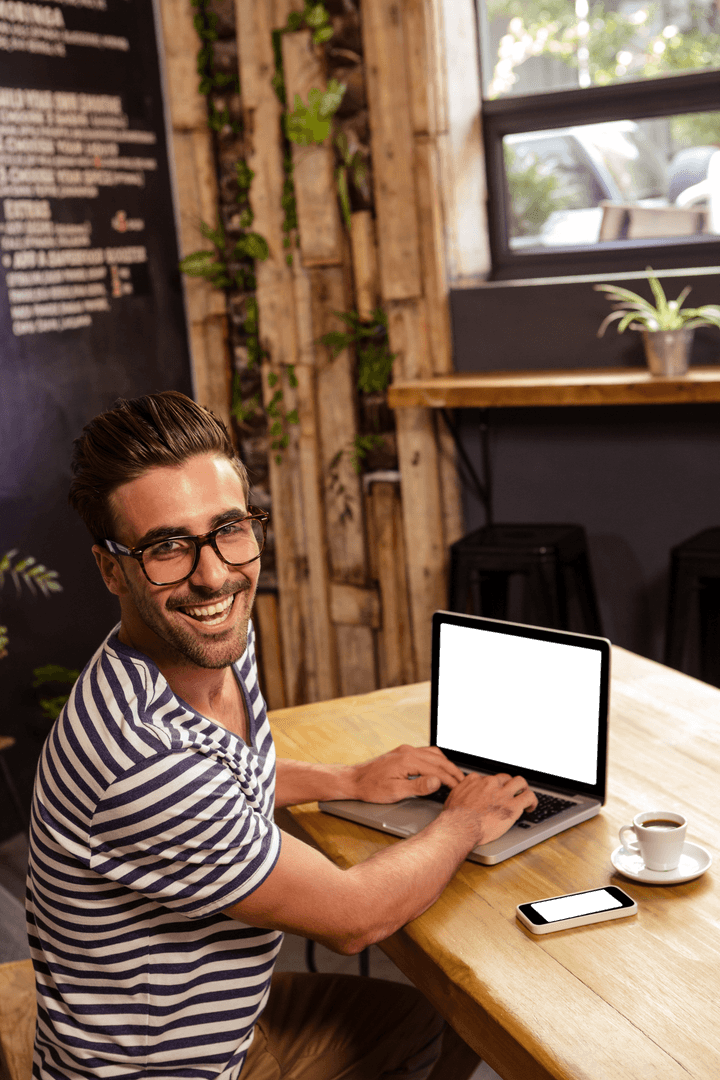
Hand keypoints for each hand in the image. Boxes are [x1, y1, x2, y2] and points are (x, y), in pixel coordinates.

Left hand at [350, 744, 465, 803]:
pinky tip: (439, 767)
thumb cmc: (371, 788)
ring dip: (445, 764)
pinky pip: (425, 753)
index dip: (450, 780)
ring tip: (454, 776)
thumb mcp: (395, 792)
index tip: (459, 789)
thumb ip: (418, 786)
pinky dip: (436, 760)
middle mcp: (408, 751)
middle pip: (438, 759)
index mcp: (408, 760)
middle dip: (452, 771)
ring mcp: (405, 750)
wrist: (354, 779)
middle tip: (463, 783)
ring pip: (433, 753)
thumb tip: (437, 781)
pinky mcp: (402, 752)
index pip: (437, 769)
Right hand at [442, 772, 537, 846]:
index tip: (495, 794)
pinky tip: (531, 808)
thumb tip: (463, 794)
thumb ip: (462, 791)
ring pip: (520, 782)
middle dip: (509, 786)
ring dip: (524, 788)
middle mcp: (490, 783)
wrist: (460, 827)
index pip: (489, 778)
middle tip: (511, 795)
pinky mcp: (513, 806)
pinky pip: (529, 797)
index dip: (494, 787)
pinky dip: (532, 801)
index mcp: (476, 780)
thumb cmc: (454, 817)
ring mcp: (503, 793)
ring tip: (525, 797)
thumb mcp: (453, 797)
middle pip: (505, 778)